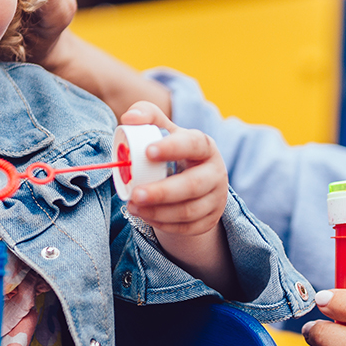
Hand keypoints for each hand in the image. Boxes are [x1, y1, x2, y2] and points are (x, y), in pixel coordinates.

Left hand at [118, 101, 239, 295]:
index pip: (194, 145)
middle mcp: (215, 173)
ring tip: (132, 206)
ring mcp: (215, 199)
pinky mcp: (209, 220)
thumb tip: (130, 118)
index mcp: (205, 147)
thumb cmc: (173, 151)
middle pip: (193, 185)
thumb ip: (147, 117)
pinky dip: (163, 224)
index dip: (173, 148)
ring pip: (189, 211)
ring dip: (157, 212)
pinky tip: (144, 216)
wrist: (192, 181)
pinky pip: (186, 228)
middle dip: (162, 192)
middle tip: (135, 194)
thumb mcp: (164, 131)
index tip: (148, 152)